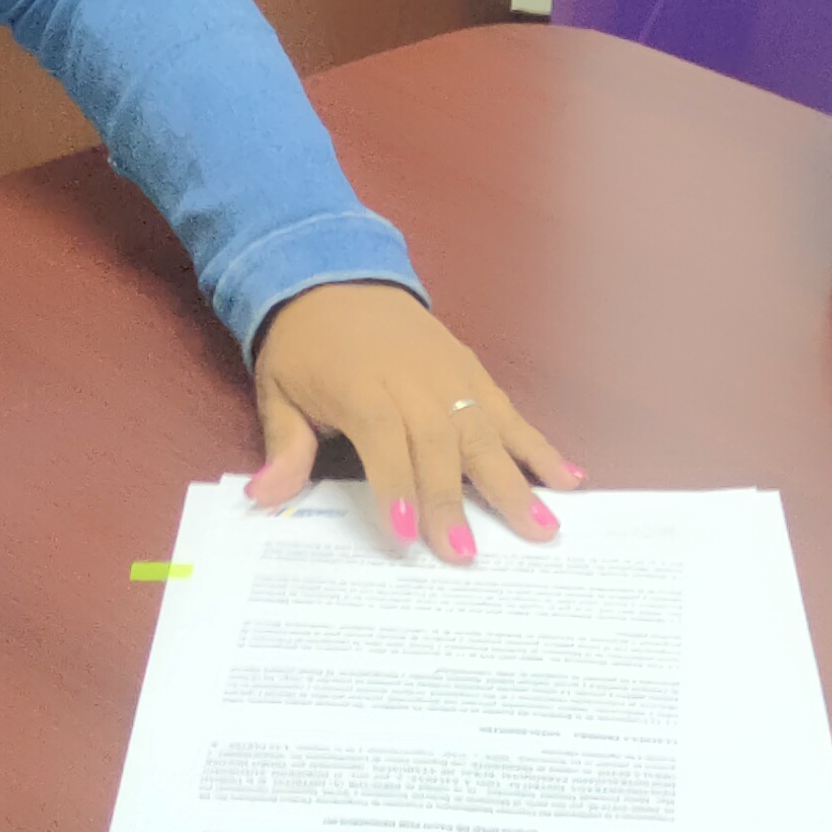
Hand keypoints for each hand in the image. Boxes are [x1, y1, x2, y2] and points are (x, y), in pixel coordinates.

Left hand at [249, 282, 578, 563]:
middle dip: (452, 501)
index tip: (406, 536)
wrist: (335, 274)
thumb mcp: (279, 391)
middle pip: (439, 443)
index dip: (396, 487)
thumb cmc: (304, 346)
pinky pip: (509, 411)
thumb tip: (262, 497)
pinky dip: (539, 445)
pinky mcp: (473, 371)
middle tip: (467, 556)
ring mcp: (451, 375)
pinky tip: (570, 476)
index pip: (383, 440)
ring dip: (515, 482)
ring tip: (542, 528)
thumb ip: (284, 447)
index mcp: (361, 386)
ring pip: (484, 431)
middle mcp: (414, 380)